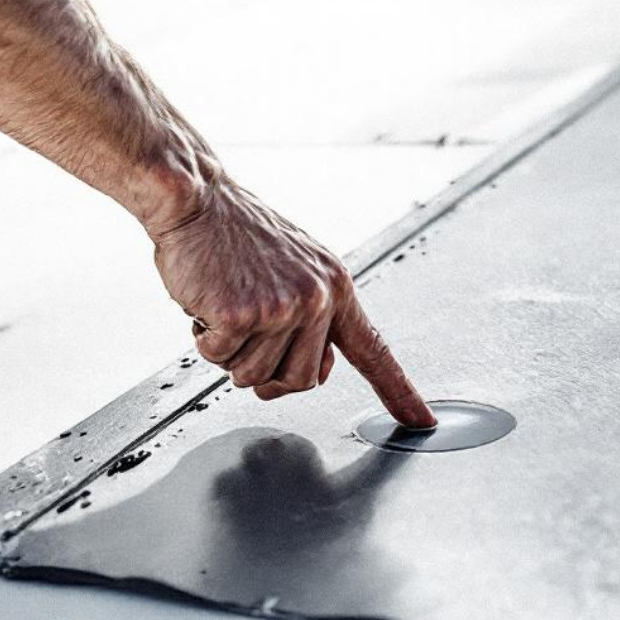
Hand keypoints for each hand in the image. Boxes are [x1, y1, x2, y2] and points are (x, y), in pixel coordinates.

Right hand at [151, 179, 436, 428]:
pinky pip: (218, 357)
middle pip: (301, 381)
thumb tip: (312, 370)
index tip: (422, 419)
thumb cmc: (235, 234)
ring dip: (230, 353)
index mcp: (335, 286)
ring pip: (253, 376)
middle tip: (246, 338)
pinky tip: (207, 302)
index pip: (372, 349)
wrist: (197, 200)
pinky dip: (204, 338)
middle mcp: (317, 298)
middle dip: (267, 372)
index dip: (398, 390)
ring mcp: (282, 308)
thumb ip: (311, 315)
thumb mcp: (294, 268)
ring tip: (225, 307)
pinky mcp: (242, 315)